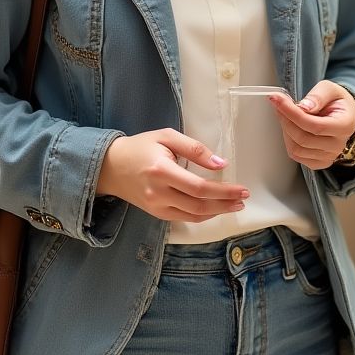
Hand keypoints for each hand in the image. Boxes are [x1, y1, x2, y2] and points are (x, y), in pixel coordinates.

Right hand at [98, 128, 248, 221]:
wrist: (110, 166)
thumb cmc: (141, 146)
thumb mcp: (167, 136)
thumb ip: (194, 149)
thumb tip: (220, 163)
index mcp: (162, 171)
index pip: (198, 187)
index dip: (223, 191)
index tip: (242, 189)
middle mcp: (158, 193)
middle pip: (199, 205)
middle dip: (225, 204)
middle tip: (244, 199)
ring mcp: (156, 207)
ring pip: (193, 216)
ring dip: (217, 212)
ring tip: (235, 205)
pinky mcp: (156, 213)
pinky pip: (184, 218)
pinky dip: (202, 215)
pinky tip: (215, 208)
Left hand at [269, 80, 354, 169]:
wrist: (343, 113)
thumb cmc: (337, 101)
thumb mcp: (330, 89)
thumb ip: (318, 96)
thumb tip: (303, 107)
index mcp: (345, 126)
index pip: (315, 126)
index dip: (292, 113)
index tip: (278, 100)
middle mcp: (338, 145)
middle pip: (303, 138)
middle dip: (285, 119)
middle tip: (278, 103)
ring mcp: (329, 156)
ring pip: (296, 149)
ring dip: (285, 129)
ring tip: (285, 113)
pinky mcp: (318, 162)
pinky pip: (296, 155)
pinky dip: (288, 140)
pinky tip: (291, 126)